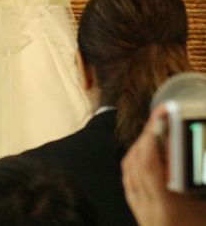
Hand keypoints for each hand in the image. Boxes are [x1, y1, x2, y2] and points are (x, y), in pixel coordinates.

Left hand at [121, 105, 205, 225]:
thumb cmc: (196, 222)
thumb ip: (202, 178)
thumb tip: (203, 156)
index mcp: (168, 210)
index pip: (150, 163)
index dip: (155, 135)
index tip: (165, 114)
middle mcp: (150, 210)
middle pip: (138, 163)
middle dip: (150, 135)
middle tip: (164, 116)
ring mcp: (143, 213)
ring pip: (130, 170)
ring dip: (142, 146)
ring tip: (158, 131)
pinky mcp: (143, 216)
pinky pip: (130, 181)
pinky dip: (137, 161)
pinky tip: (147, 155)